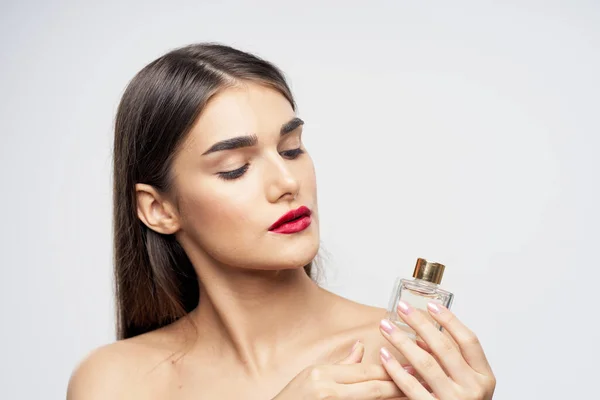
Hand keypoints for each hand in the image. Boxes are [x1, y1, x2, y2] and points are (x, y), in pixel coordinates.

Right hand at [272, 341, 403, 398]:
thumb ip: (341, 365)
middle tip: (424, 378)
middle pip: (372, 387)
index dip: (391, 368)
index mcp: (322, 376)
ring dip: (393, 397)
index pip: (364, 370)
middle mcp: (327, 391)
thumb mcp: (311, 376)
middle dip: (400, 383)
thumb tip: (361, 348)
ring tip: (415, 393)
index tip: (412, 364)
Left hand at [378, 302, 495, 399]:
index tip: (430, 304)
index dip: (449, 320)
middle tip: (401, 308)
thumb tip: (424, 336)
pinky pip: (411, 387)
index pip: (469, 340)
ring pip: (425, 363)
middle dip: (420, 324)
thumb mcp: (467, 383)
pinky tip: (384, 355)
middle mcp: (473, 389)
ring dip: (402, 341)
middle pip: (444, 347)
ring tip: (386, 327)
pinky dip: (396, 370)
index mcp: (485, 377)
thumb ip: (451, 360)